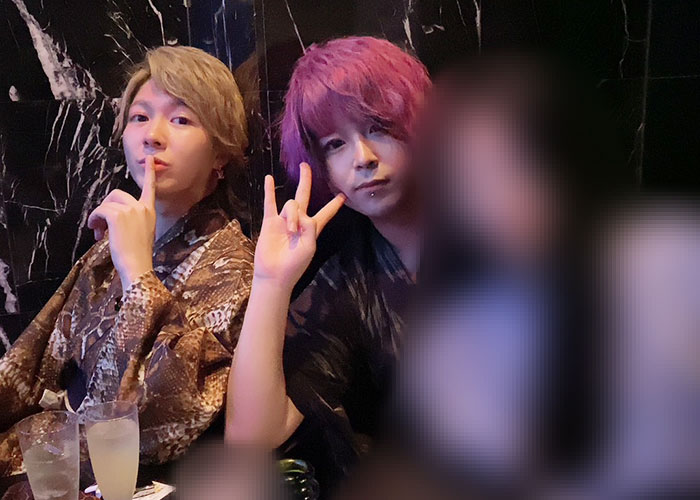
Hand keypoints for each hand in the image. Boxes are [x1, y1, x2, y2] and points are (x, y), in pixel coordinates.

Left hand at [87, 156, 156, 289]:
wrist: (137, 265)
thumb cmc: (137, 255)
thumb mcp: (140, 233)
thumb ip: (131, 219)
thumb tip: (109, 217)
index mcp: (150, 211)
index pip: (150, 188)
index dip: (149, 173)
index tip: (150, 159)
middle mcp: (142, 207)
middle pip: (117, 195)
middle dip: (105, 207)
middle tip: (100, 226)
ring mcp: (131, 210)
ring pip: (106, 203)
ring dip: (98, 216)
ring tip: (97, 232)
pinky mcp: (118, 215)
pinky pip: (100, 210)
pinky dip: (94, 220)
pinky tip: (96, 231)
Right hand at [253, 163, 344, 289]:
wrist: (275, 274)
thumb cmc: (295, 265)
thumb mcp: (309, 246)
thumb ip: (310, 227)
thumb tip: (301, 214)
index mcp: (312, 228)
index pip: (326, 213)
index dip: (334, 205)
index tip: (343, 195)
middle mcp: (299, 221)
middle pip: (305, 196)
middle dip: (306, 181)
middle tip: (306, 166)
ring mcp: (284, 220)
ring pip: (291, 205)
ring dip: (292, 215)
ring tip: (290, 231)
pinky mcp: (270, 222)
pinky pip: (270, 203)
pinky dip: (269, 191)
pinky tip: (268, 178)